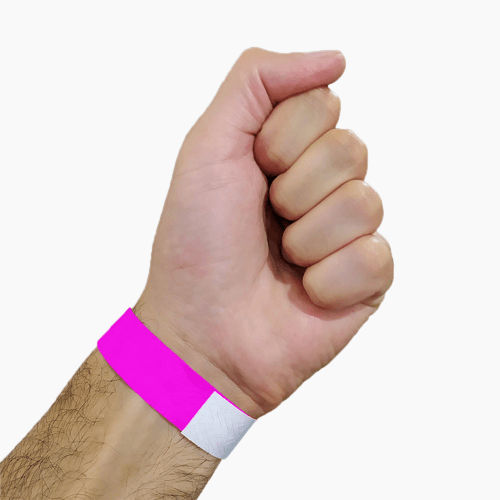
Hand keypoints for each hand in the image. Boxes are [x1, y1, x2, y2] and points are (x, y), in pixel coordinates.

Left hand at [136, 48, 393, 417]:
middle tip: (265, 222)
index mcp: (290, 152)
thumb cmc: (197, 243)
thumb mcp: (209, 146)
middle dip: (293, 190)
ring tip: (282, 262)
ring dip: (307, 238)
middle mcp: (324, 187)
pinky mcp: (367, 280)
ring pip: (365, 204)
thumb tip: (336, 60)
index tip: (251, 175)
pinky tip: (304, 294)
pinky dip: (328, 280)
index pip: (323, 105)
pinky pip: (375, 257)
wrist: (201, 330)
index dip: (280, 141)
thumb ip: (256, 82)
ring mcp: (349, 234)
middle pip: (351, 150)